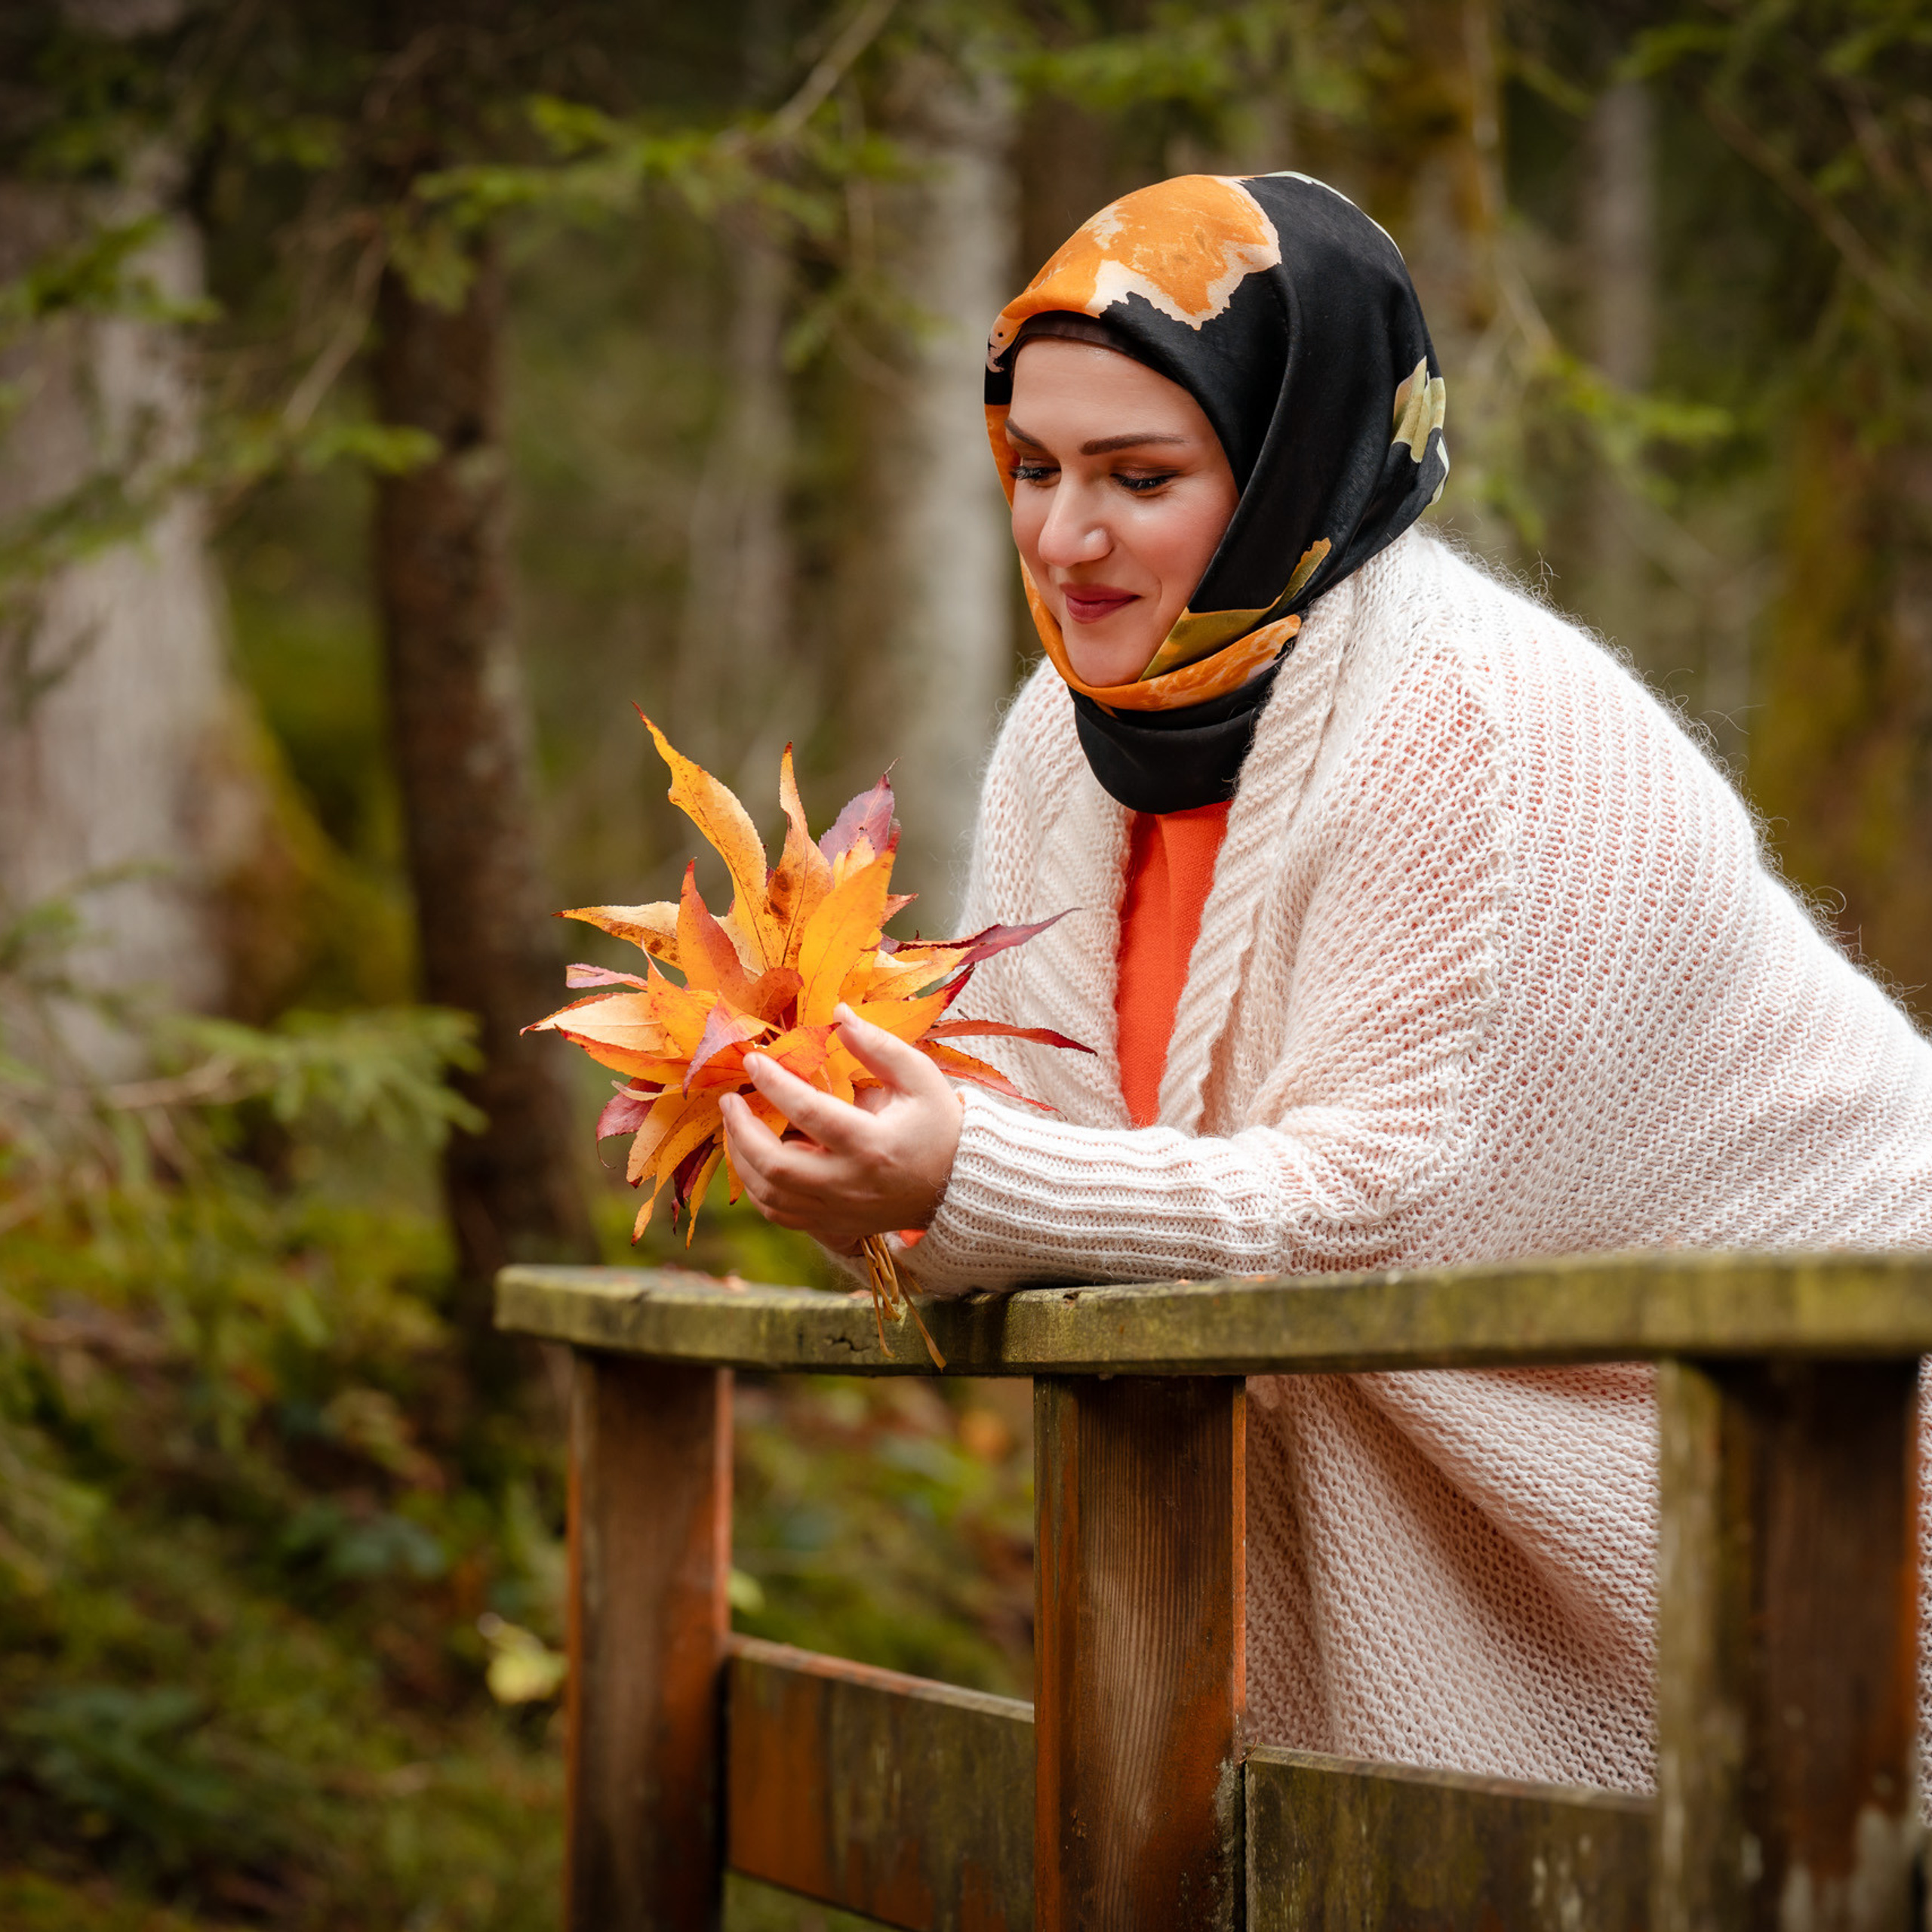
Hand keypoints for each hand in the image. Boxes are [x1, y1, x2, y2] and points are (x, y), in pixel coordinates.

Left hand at [719, 1004, 964, 1253]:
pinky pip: (778, 1214)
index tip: (753, 1059)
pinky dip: (756, 1187)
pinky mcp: (831, 1224)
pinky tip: (751, 1159)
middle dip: (741, 1130)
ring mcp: (837, 1210)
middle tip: (729, 1099)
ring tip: (735, 1124)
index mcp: (872, 1144)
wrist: (957, 1186)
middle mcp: (849, 1183)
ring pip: (768, 1195)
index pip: (809, 1112)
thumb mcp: (920, 1077)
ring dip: (741, 1158)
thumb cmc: (939, 1126)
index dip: (774, 1083)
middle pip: (775, 1165)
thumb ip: (878, 1046)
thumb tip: (838, 1013)